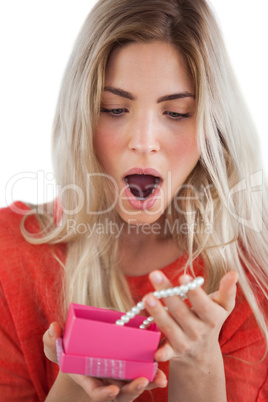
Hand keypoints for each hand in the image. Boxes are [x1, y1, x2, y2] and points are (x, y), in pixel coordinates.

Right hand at [43, 322, 166, 400]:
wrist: (80, 350)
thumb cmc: (67, 349)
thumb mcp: (56, 346)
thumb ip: (51, 339)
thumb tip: (54, 327)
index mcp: (88, 378)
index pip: (96, 391)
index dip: (103, 393)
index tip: (112, 390)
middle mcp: (105, 381)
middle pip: (120, 393)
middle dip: (131, 390)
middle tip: (141, 381)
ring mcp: (118, 377)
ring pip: (135, 385)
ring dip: (148, 382)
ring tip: (160, 377)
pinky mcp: (129, 367)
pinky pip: (143, 373)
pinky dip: (153, 371)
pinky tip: (164, 367)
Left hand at [143, 270, 237, 364]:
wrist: (202, 354)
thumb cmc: (210, 320)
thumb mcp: (222, 306)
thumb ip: (228, 290)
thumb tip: (234, 273)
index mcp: (211, 317)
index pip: (202, 304)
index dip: (193, 291)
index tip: (183, 276)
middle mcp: (198, 331)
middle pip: (180, 311)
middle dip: (167, 293)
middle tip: (154, 275)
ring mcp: (184, 342)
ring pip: (168, 326)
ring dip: (157, 313)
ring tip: (147, 297)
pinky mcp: (172, 352)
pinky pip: (165, 352)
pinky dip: (160, 352)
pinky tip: (154, 349)